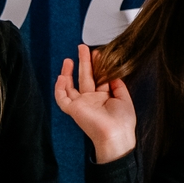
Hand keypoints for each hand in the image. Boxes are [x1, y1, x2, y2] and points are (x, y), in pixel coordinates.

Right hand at [53, 45, 138, 163]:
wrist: (116, 134)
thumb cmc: (122, 121)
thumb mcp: (124, 98)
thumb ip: (118, 84)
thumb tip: (113, 73)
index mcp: (103, 98)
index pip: (98, 78)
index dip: (97, 65)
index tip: (98, 53)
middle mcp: (91, 100)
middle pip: (84, 77)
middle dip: (83, 62)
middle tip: (82, 48)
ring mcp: (81, 104)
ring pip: (71, 86)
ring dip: (69, 72)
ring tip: (69, 59)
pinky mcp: (73, 110)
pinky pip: (62, 99)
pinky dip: (59, 89)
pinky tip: (61, 77)